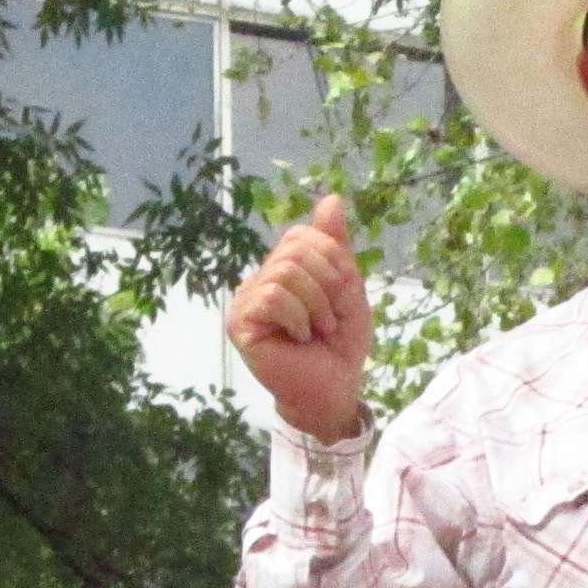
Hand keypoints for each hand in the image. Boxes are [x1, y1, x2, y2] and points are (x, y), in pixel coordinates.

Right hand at [226, 195, 372, 445]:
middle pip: (295, 249)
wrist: (334, 389)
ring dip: (316, 306)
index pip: (303, 235)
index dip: (332, 263)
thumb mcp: (347, 288)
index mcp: (284, 268)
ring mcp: (246, 300)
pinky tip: (300, 338)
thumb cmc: (340, 345)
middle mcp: (260, 279)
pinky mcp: (240, 323)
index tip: (340, 300)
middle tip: (329, 321)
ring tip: (317, 332)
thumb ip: (336, 246)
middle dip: (328, 286)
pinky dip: (298, 317)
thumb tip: (332, 198)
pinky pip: (272, 296)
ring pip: (285, 272)